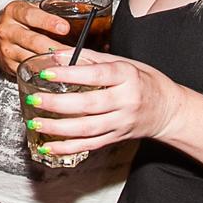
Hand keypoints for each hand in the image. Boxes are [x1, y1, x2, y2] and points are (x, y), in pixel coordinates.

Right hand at [0, 1, 72, 77]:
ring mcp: (7, 49)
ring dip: (51, 62)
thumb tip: (75, 7)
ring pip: (31, 57)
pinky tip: (56, 71)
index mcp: (14, 12)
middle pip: (32, 40)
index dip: (49, 22)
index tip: (65, 27)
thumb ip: (48, 8)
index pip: (31, 15)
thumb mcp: (27, 8)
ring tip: (68, 64)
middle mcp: (8, 30)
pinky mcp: (9, 65)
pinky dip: (43, 71)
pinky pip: (29, 69)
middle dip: (54, 47)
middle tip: (72, 51)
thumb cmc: (14, 21)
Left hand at [22, 50, 185, 155]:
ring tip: (36, 124)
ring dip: (58, 129)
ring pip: (87, 128)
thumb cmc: (144, 81)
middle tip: (34, 100)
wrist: (169, 109)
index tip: (47, 72)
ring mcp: (122, 122)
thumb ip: (90, 58)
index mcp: (127, 76)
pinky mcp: (117, 137)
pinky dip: (68, 147)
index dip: (70, 74)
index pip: (95, 74)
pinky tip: (50, 146)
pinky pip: (90, 145)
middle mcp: (126, 100)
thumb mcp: (123, 62)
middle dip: (57, 104)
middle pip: (88, 104)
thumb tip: (57, 54)